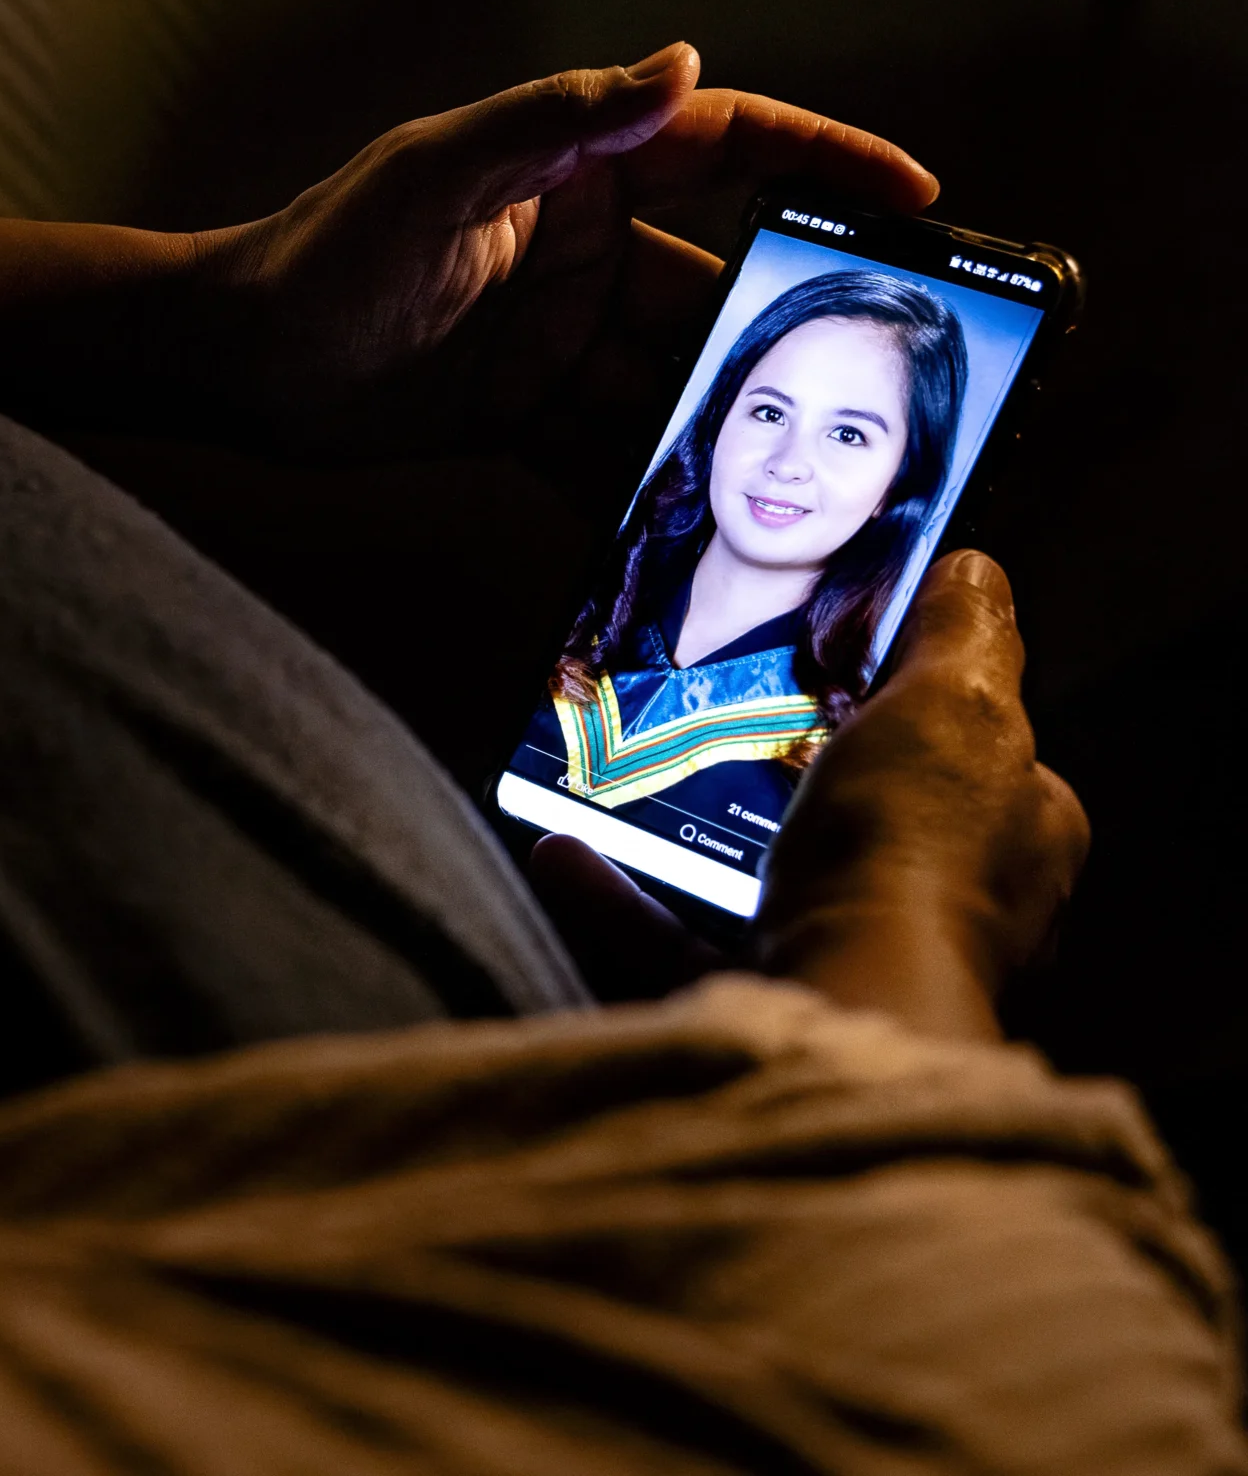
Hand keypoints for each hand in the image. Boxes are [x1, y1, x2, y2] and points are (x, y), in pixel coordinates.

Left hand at [185, 44, 938, 469]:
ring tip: (794, 483)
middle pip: (711, 288)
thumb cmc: (317, 253)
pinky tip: (698, 533)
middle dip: (782, 335)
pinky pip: (608, 454)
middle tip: (863, 387)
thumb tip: (683, 66)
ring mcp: (557, 341)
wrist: (233, 363)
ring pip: (669, 384)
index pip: (722, 149)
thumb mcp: (436, 173)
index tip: (914, 197)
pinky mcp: (522, 414)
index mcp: (573, 178)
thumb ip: (558, 121)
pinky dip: (647, 489)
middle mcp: (579, 257)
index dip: (822, 162)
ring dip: (721, 429)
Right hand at [526, 552, 1087, 1039]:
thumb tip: (970, 569)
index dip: (922, 701)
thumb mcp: (958, 702)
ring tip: (633, 770)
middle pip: (874, 817)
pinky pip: (681, 941)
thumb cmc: (913, 855)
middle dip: (800, 767)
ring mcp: (861, 963)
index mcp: (1015, 840)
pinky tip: (562, 847)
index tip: (845, 657)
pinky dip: (621, 896)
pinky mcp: (768, 1002)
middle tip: (727, 710)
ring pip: (775, 884)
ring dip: (700, 827)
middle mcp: (952, 913)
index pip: (980, 755)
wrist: (839, 1007)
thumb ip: (962, 631)